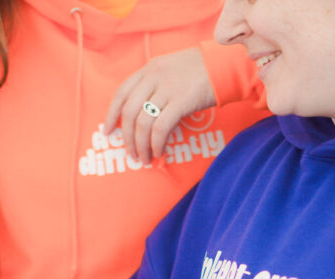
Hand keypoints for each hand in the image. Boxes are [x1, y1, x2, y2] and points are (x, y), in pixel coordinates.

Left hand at [104, 47, 215, 164]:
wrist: (225, 64)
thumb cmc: (201, 70)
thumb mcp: (170, 69)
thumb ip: (154, 85)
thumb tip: (144, 114)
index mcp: (148, 70)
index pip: (121, 94)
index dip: (111, 115)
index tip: (108, 131)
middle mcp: (153, 78)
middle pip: (129, 112)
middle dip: (127, 137)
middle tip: (131, 153)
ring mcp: (166, 89)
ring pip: (143, 123)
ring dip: (141, 145)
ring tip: (145, 158)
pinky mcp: (181, 102)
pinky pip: (161, 128)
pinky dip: (157, 143)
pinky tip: (159, 151)